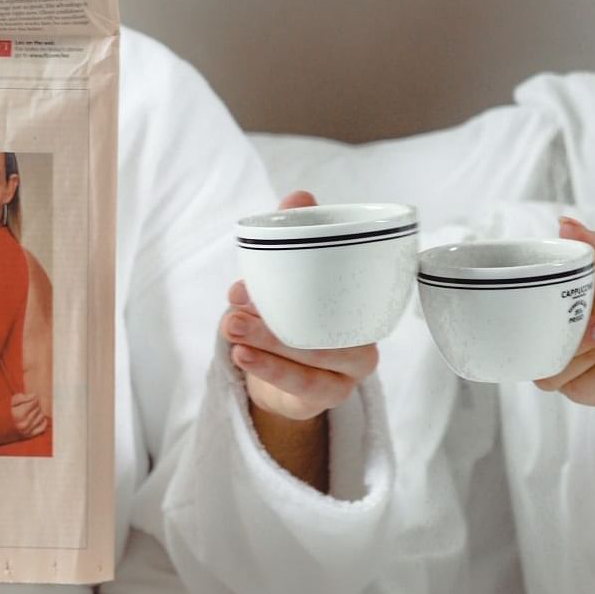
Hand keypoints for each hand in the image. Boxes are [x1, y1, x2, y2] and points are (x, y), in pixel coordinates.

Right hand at [10, 393, 47, 437]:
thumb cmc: (0, 413)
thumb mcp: (8, 402)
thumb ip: (21, 397)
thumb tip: (35, 396)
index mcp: (19, 415)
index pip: (35, 400)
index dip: (30, 397)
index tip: (25, 399)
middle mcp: (24, 424)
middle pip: (38, 408)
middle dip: (33, 405)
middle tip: (25, 405)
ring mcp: (27, 431)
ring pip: (41, 416)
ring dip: (37, 412)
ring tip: (28, 412)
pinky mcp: (28, 436)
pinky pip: (42, 427)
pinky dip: (41, 421)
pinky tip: (36, 418)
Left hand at [222, 191, 380, 423]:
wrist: (284, 380)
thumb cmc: (293, 322)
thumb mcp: (289, 281)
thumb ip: (294, 241)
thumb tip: (300, 197)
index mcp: (361, 303)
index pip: (351, 285)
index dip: (312, 272)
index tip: (264, 268)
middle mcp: (364, 337)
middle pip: (330, 326)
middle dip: (280, 315)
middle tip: (235, 304)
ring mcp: (349, 371)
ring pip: (314, 357)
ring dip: (268, 341)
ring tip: (230, 326)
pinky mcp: (330, 396)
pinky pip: (302, 384)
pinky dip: (269, 368)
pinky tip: (240, 354)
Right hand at [535, 217, 594, 488]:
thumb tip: (564, 224)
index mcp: (554, 301)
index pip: (538, 290)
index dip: (566, 280)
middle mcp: (549, 333)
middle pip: (539, 329)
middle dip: (582, 316)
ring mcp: (559, 364)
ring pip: (554, 361)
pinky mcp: (578, 391)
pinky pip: (580, 382)